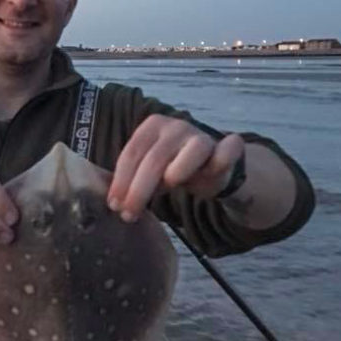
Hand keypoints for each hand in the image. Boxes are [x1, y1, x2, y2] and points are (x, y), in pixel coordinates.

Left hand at [107, 114, 244, 221]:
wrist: (209, 169)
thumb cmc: (170, 169)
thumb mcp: (146, 174)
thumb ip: (130, 181)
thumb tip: (112, 202)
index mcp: (152, 127)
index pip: (132, 154)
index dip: (121, 181)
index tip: (114, 205)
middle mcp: (176, 126)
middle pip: (155, 157)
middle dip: (139, 189)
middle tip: (129, 214)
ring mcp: (203, 135)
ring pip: (192, 151)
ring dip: (177, 172)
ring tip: (167, 189)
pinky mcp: (229, 147)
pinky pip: (229, 150)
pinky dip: (222, 159)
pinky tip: (211, 173)